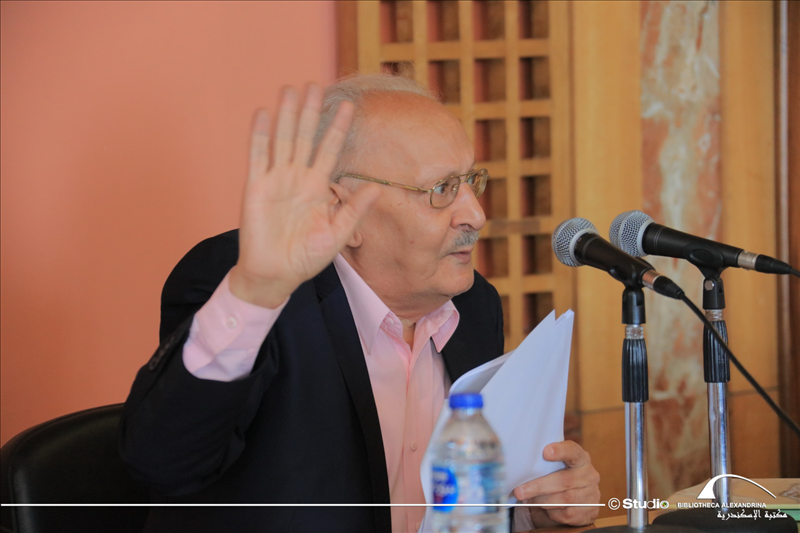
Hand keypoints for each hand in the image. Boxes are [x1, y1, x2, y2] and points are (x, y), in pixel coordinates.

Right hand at [229, 85, 380, 307]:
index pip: (330, 150)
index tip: (350, 106)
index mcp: (317, 187)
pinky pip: (257, 157)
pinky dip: (260, 136)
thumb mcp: (338, 234)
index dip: (339, 129)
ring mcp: (275, 181)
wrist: (276, 275)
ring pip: (283, 140)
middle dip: (312, 112)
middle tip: (317, 85)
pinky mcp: (255, 188)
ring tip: (292, 89)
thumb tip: (377, 188)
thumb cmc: (306, 258)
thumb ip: (355, 210)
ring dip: (287, 115)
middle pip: (306, 138)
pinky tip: (264, 114)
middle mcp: (297, 179)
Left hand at [513, 440, 600, 526]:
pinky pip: (567, 514)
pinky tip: (542, 508)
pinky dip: (551, 512)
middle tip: (519, 491)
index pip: (574, 451)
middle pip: (564, 480)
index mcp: (581, 458)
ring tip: (527, 499)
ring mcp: (591, 495)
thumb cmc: (558, 477)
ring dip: (542, 501)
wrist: (574, 502)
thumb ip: (545, 462)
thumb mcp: (556, 466)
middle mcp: (589, 475)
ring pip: (564, 499)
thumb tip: (521, 462)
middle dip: (539, 486)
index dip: (560, 451)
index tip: (545, 452)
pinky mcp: (589, 512)